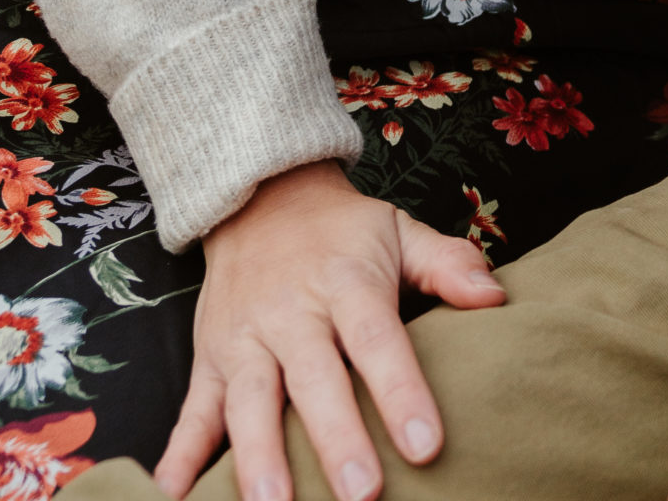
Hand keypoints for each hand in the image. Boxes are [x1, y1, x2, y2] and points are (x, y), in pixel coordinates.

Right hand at [155, 159, 504, 500]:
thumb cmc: (343, 231)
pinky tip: (169, 499)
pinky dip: (177, 458)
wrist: (260, 196)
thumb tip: (497, 299)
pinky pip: (192, 414)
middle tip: (362, 497)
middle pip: (314, 381)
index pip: (377, 341)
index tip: (426, 444)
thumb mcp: (398, 231)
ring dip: (259, 460)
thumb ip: (447, 264)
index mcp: (346, 283)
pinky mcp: (210, 361)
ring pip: (249, 404)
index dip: (401, 392)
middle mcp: (291, 314)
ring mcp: (244, 341)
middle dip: (336, 440)